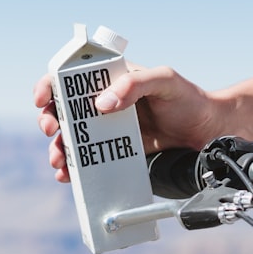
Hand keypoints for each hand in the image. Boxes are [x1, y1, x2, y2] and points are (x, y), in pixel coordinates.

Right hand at [34, 66, 224, 182]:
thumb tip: (102, 104)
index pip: (72, 78)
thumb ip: (135, 84)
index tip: (44, 99)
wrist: (208, 132)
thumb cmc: (188, 99)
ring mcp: (109, 130)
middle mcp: (105, 104)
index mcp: (111, 80)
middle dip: (49, 120)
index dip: (51, 85)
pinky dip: (74, 168)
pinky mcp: (116, 153)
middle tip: (51, 130)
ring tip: (59, 160)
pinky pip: (89, 160)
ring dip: (58, 149)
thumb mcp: (165, 80)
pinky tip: (69, 175)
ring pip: (72, 138)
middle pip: (64, 110)